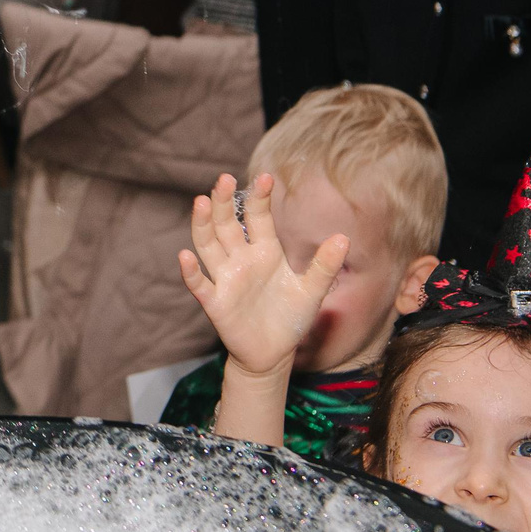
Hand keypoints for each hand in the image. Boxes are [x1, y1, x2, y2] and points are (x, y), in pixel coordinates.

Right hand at [178, 171, 346, 379]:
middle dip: (225, 202)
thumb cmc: (290, 318)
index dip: (259, 198)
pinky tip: (186, 256)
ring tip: (202, 202)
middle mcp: (242, 259)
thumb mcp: (312, 292)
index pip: (258, 218)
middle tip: (224, 179)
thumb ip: (324, 266)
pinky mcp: (215, 302)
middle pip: (227, 224)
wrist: (274, 354)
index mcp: (265, 251)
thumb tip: (343, 238)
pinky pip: (200, 284)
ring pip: (209, 245)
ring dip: (203, 224)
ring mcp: (226, 278)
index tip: (265, 177)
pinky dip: (191, 271)